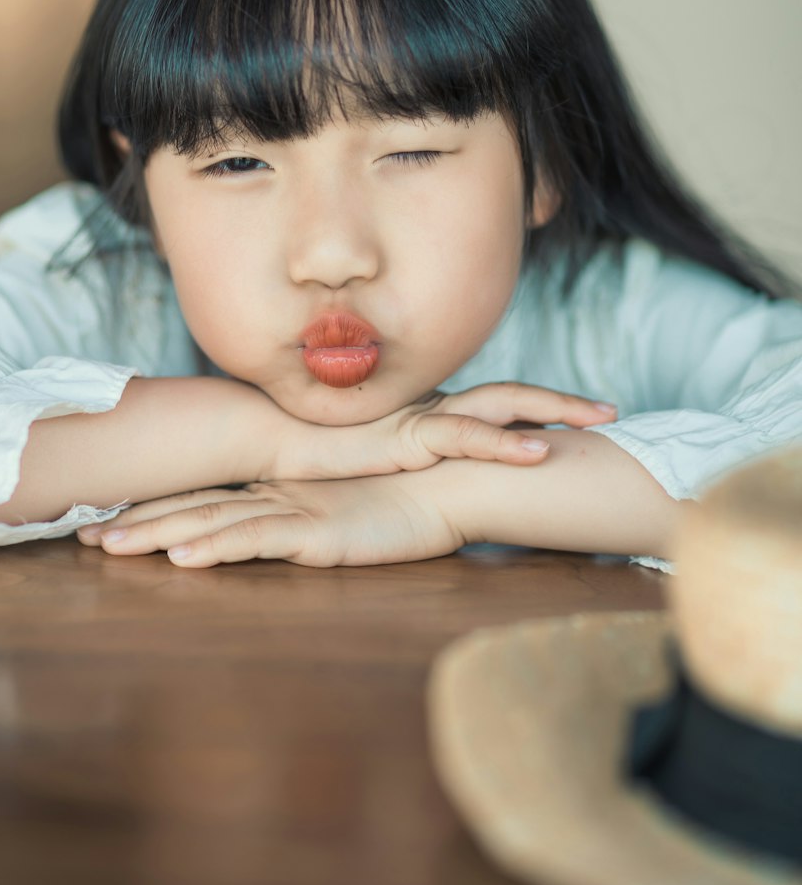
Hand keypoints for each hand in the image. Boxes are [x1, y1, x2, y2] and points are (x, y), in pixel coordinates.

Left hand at [77, 468, 463, 566]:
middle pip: (192, 506)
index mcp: (276, 486)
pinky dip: (219, 546)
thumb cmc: (407, 489)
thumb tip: (275, 515)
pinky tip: (183, 555)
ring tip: (110, 547)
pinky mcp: (319, 532)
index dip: (154, 506)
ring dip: (158, 535)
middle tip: (81, 536)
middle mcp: (274, 492)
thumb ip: (307, 503)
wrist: (455, 480)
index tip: (104, 517)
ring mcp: (294, 509)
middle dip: (135, 522)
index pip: (204, 496)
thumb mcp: (345, 501)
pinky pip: (259, 539)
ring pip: (212, 522)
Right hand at [272, 382, 616, 480]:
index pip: (494, 405)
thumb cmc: (316, 454)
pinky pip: (467, 437)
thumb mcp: (373, 461)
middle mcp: (434, 408)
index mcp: (430, 414)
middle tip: (610, 411)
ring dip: (552, 410)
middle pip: (510, 396)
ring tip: (600, 418)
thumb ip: (403, 465)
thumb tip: (429, 488)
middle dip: (561, 403)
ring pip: (501, 406)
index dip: (535, 410)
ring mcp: (424, 418)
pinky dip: (505, 444)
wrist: (273, 441)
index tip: (577, 418)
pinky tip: (540, 455)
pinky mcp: (409, 436)